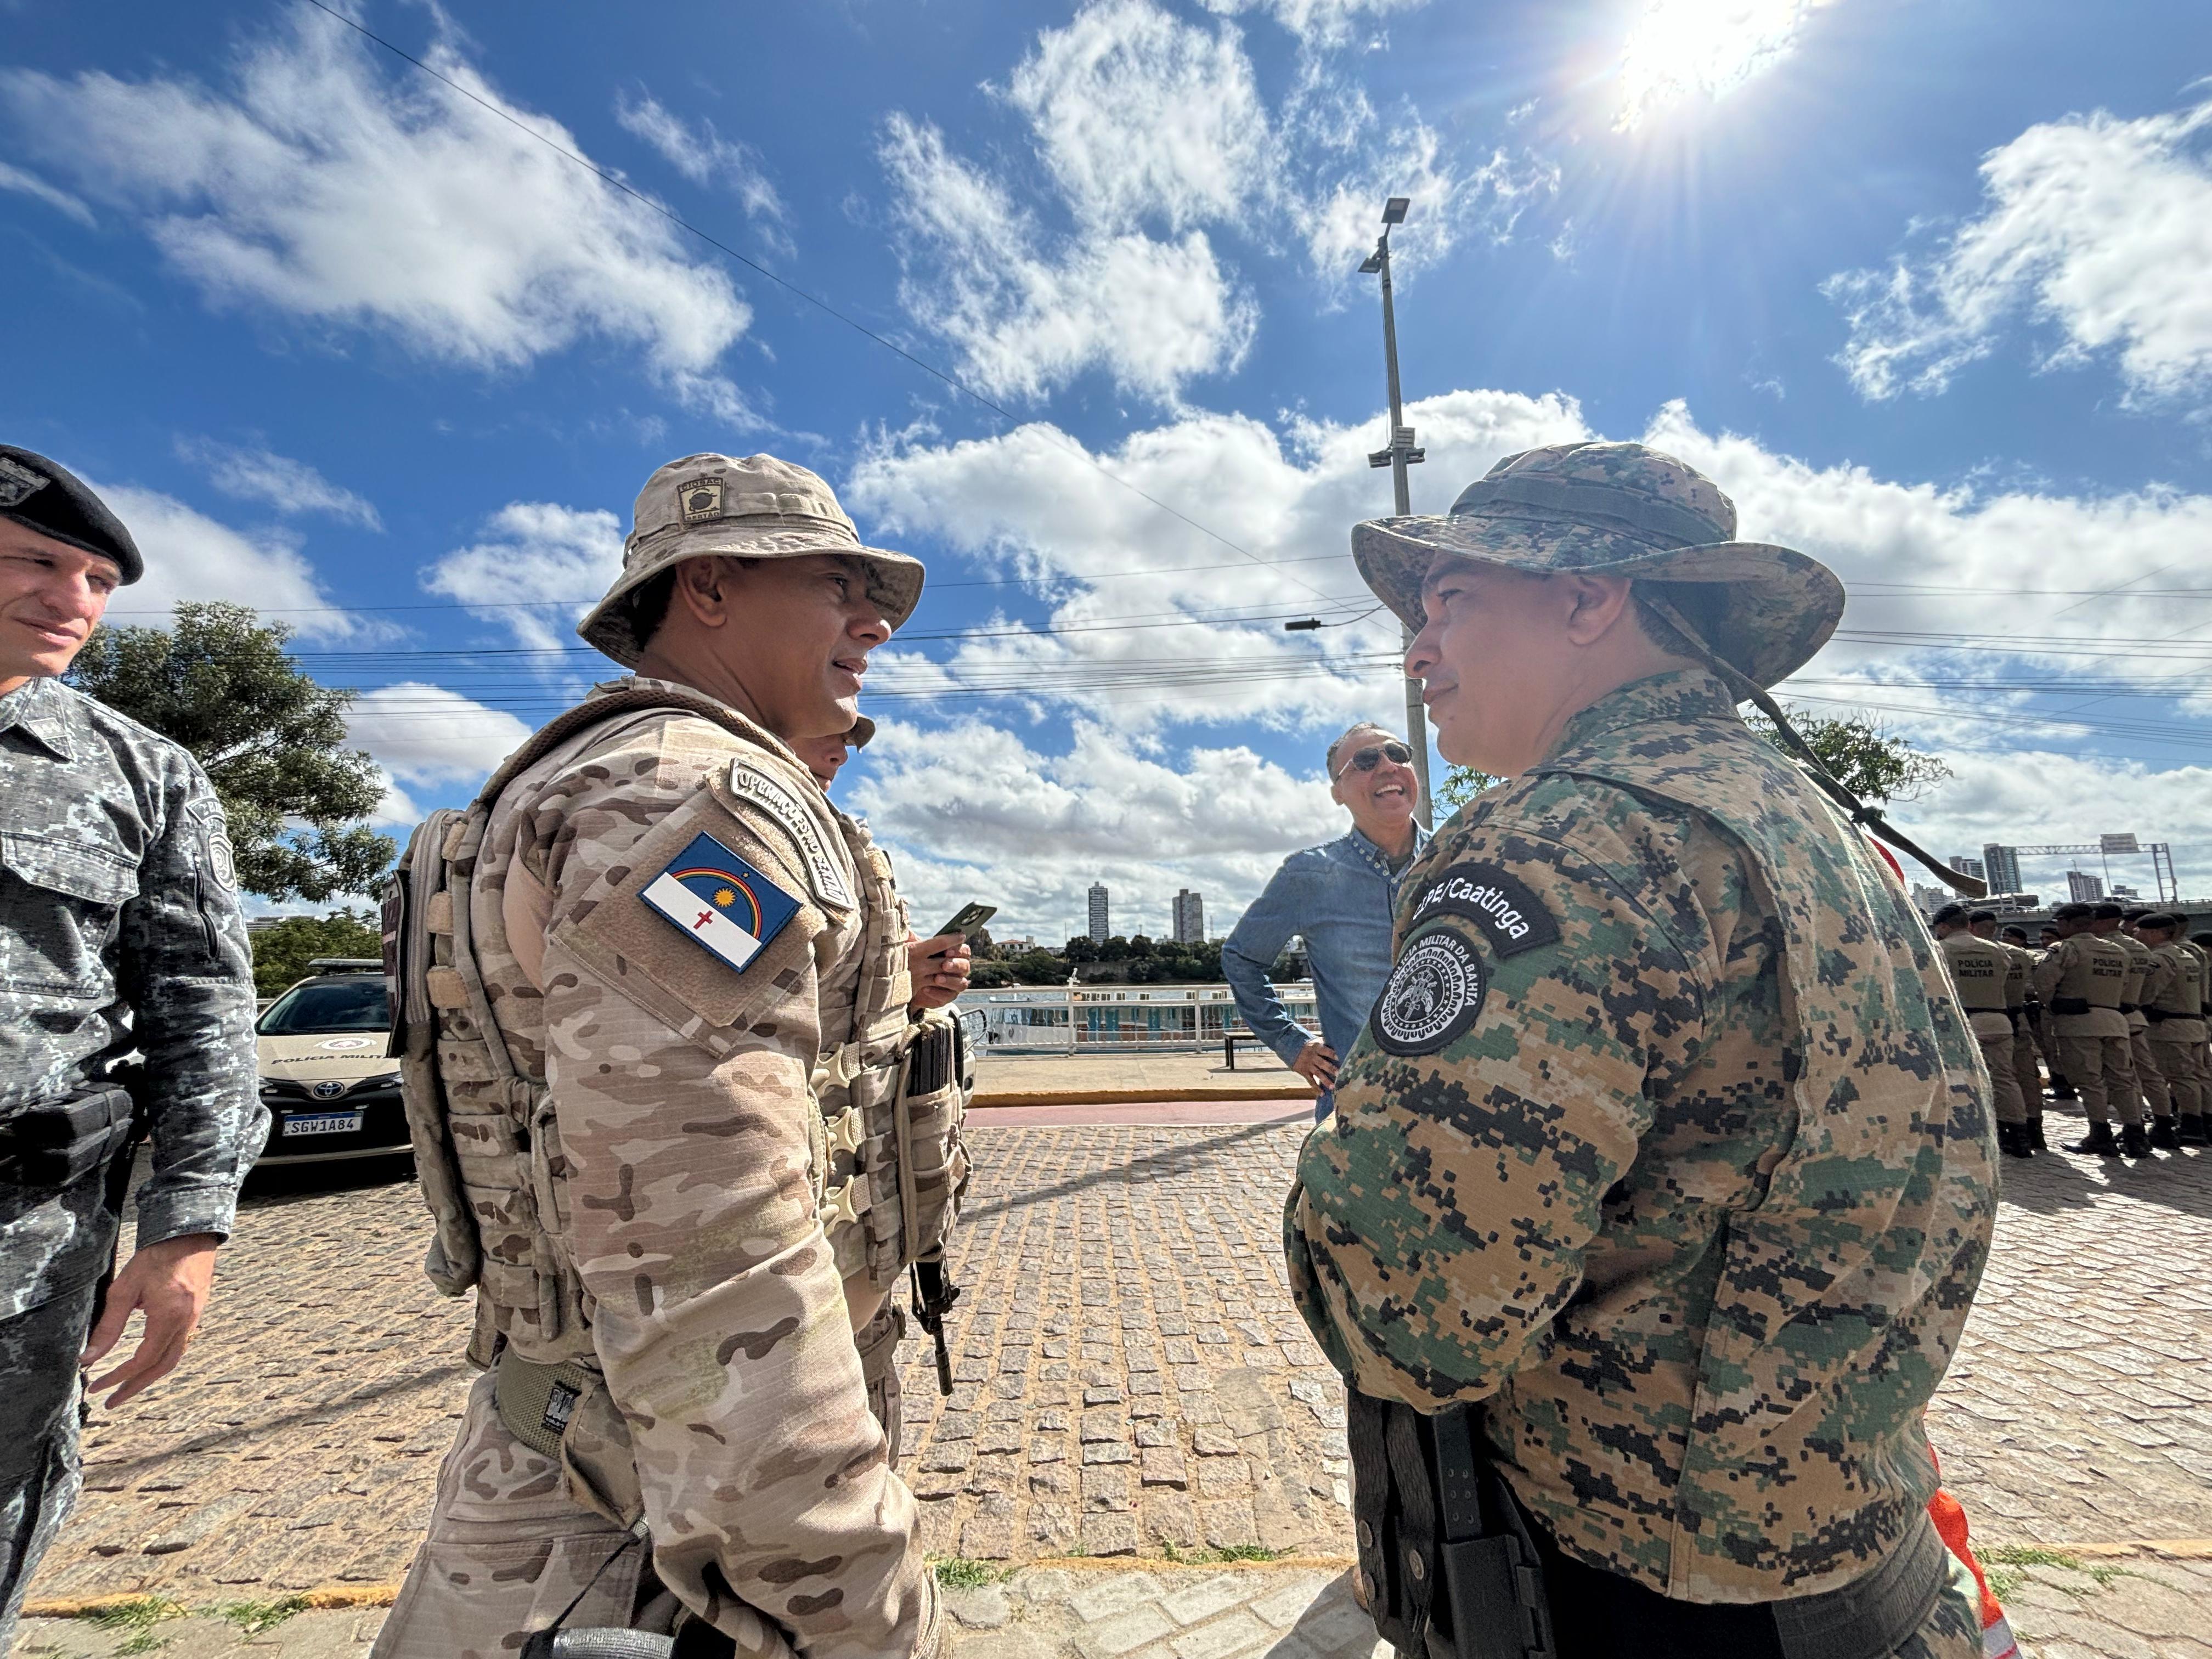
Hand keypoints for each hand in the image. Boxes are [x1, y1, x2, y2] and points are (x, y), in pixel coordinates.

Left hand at [81, 1233, 220, 1407]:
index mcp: (169, 1318)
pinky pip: (179, 1346)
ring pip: (172, 1359)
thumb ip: (109, 1326)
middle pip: (161, 1368)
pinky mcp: (195, 1314)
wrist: (190, 1235)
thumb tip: (89, 1358)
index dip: (118, 1377)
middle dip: (134, 1387)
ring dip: (148, 1377)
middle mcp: (185, 1324)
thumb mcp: (125, 1289)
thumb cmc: (157, 1257)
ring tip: (127, 1387)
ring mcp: (194, 1320)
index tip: (96, 1386)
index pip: (141, 1360)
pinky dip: (161, 1361)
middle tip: (111, 1401)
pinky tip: (147, 1361)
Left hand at [908, 933, 971, 1010]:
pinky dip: (937, 992)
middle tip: (944, 965)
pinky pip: (948, 996)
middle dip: (955, 965)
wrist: (906, 983)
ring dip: (950, 980)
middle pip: (965, 966)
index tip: (947, 950)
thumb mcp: (912, 949)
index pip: (964, 950)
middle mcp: (957, 969)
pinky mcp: (947, 997)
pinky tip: (925, 989)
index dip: (958, 949)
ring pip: (961, 983)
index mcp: (953, 954)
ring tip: (936, 978)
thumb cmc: (913, 961)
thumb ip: (913, 939)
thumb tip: (907, 930)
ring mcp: (953, 984)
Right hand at [1291, 1041, 1338, 1089]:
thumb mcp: (1315, 1042)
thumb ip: (1326, 1045)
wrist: (1290, 1047)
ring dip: (1325, 1080)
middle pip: (1322, 1063)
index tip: (1339, 1058)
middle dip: (1330, 1068)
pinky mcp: (1304, 1072)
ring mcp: (1308, 1065)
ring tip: (1332, 1087)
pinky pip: (1311, 1081)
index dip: (1331, 1054)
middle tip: (1338, 1073)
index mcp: (1316, 1047)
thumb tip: (1341, 1047)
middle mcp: (1312, 1057)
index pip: (1324, 1050)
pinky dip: (1316, 1088)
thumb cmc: (1309, 1046)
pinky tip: (1322, 1094)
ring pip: (1317, 1073)